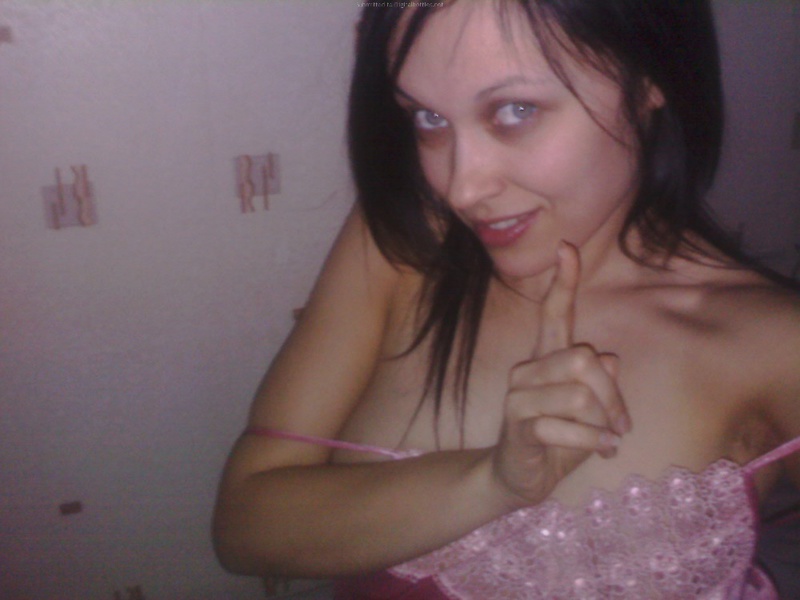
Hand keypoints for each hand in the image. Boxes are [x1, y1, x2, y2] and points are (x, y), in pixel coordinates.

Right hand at [490, 242, 630, 507]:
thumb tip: (610, 361)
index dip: (563, 281)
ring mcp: (518, 395)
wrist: (519, 477)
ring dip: (603, 422)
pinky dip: (590, 441)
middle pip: (583, 358)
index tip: (566, 248)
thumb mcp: (589, 413)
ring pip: (579, 392)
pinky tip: (599, 451)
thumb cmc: (558, 439)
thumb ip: (601, 385)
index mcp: (546, 358)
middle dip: (613, 396)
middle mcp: (528, 368)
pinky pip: (564, 424)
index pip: (554, 313)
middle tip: (622, 425)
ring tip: (608, 440)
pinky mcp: (517, 423)